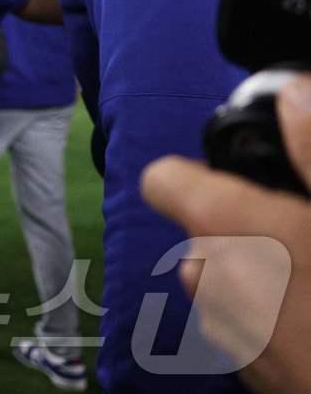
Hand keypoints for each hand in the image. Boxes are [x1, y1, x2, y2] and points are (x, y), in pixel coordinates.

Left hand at [141, 72, 310, 392]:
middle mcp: (211, 281)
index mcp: (228, 231)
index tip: (246, 174)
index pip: (163, 180)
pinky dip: (274, 315)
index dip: (197, 170)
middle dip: (246, 224)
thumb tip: (295, 95)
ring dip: (261, 271)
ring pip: (225, 280)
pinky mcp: (253, 377)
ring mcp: (229, 336)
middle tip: (305, 225)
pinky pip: (247, 325)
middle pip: (204, 231)